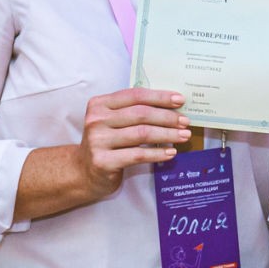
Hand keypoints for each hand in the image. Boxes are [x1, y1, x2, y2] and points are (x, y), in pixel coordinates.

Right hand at [76, 87, 189, 201]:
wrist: (83, 172)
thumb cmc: (106, 142)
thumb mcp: (112, 121)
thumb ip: (132, 111)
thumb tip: (171, 106)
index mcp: (99, 104)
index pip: (135, 95)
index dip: (159, 97)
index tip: (180, 100)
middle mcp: (96, 120)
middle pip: (140, 114)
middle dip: (167, 117)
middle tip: (185, 121)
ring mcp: (98, 141)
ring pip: (142, 134)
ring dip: (167, 134)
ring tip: (183, 136)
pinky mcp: (104, 161)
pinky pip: (138, 155)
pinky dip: (157, 153)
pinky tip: (171, 152)